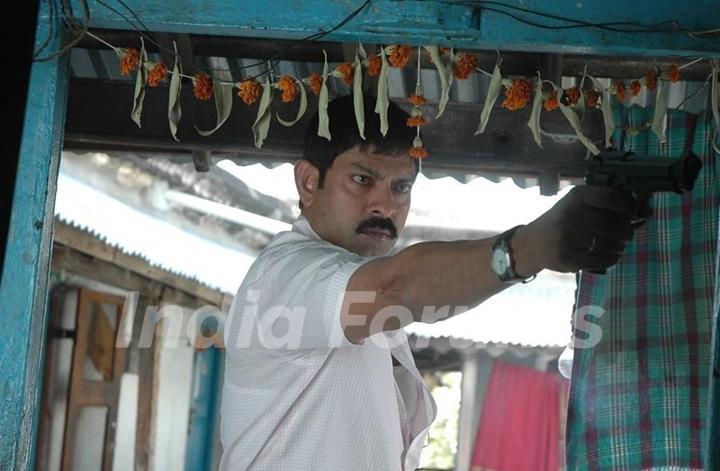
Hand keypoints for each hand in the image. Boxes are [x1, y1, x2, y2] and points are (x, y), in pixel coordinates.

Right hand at [513, 186, 637, 272]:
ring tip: (617, 246)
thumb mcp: (577, 206)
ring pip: (609, 243)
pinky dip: (611, 259)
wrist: (532, 243)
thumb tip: (646, 212)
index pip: (612, 197)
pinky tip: (610, 256)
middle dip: (626, 231)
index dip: (629, 206)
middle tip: (626, 235)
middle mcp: (570, 214)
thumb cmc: (563, 222)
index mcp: (576, 196)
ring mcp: (567, 236)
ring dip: (619, 247)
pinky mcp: (567, 257)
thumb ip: (607, 206)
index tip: (634, 213)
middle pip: (614, 224)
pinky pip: (600, 260)